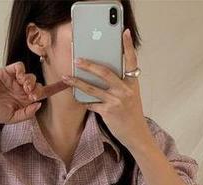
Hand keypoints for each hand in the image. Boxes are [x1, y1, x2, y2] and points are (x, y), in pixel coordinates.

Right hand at [0, 61, 68, 124]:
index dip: (54, 89)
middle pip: (38, 85)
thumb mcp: (11, 118)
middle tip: (30, 94)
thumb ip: (27, 113)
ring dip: (30, 81)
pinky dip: (22, 71)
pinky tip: (19, 78)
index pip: (42, 95)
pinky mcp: (6, 72)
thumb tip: (39, 104)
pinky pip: (19, 67)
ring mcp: (14, 81)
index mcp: (24, 101)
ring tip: (23, 87)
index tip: (67, 84)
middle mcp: (21, 90)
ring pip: (30, 76)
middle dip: (38, 88)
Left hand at [61, 28, 153, 152]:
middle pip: (105, 73)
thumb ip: (121, 84)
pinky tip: (76, 97)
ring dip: (77, 82)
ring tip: (66, 77)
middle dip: (89, 65)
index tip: (124, 33)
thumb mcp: (131, 95)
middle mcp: (125, 90)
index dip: (128, 46)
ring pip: (92, 89)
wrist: (136, 133)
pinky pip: (91, 104)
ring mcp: (116, 101)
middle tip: (77, 59)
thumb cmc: (132, 113)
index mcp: (132, 83)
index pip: (131, 61)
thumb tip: (102, 74)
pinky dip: (83, 101)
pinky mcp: (108, 112)